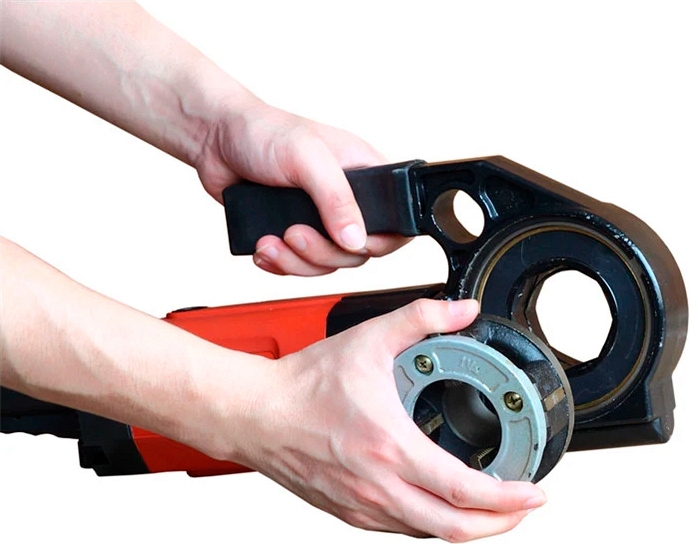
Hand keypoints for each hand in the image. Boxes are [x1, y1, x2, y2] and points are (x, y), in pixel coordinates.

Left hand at [195, 97, 409, 275]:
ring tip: (272, 242)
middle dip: (324, 253)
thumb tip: (356, 238)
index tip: (352, 243)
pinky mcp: (292, 232)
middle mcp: (344, 199)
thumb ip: (336, 198)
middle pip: (357, 252)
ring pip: (326, 263)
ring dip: (297, 262)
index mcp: (363, 173)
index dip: (380, 241)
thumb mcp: (307, 157)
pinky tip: (264, 247)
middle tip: (295, 234)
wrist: (214, 140)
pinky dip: (280, 264)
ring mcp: (319, 219)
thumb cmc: (262, 131)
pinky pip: (298, 265)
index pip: (394, 221)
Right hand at [223, 299, 545, 540]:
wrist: (256, 413)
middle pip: (456, 530)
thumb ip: (421, 318)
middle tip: (522, 505)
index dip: (509, 498)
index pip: (465, 491)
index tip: (534, 490)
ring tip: (488, 507)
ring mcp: (362, 505)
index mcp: (389, 446)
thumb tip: (462, 311)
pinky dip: (430, 524)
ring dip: (467, 526)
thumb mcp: (368, 340)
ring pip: (429, 535)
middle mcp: (378, 486)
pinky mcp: (347, 511)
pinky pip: (400, 530)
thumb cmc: (303, 385)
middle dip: (501, 524)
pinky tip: (437, 505)